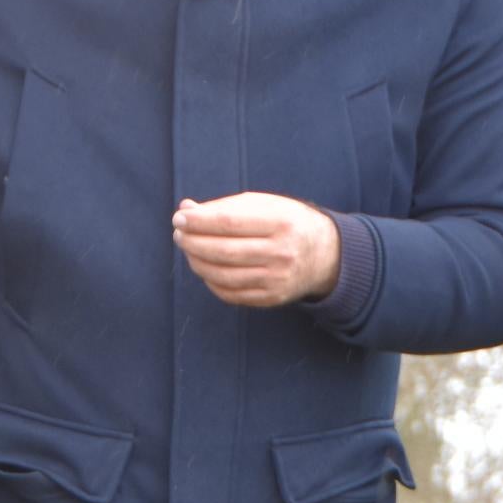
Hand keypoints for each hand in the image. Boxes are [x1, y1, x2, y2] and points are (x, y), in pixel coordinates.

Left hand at [173, 193, 341, 307]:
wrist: (324, 255)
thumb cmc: (286, 222)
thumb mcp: (264, 205)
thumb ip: (225, 207)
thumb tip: (186, 210)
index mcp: (281, 222)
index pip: (229, 223)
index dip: (199, 222)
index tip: (180, 218)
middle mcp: (282, 253)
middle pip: (224, 251)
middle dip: (193, 243)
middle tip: (179, 235)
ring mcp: (278, 280)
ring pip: (223, 276)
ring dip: (197, 263)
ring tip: (189, 250)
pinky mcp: (272, 298)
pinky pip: (231, 294)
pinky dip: (211, 281)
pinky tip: (205, 268)